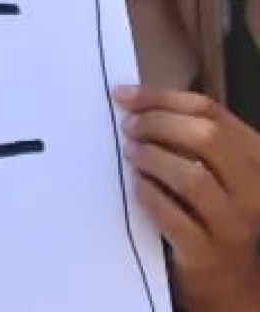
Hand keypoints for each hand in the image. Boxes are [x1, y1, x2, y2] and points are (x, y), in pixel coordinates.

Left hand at [116, 85, 259, 310]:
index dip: (160, 97)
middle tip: (128, 128)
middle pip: (206, 138)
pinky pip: (174, 216)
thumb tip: (128, 97)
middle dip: (157, 124)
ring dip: (152, 158)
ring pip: (193, 177)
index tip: (122, 95)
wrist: (226, 273)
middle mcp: (253, 190)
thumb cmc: (210, 206)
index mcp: (254, 157)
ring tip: (131, 154)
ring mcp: (234, 224)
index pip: (208, 110)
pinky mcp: (208, 253)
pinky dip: (149, 194)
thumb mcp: (211, 165)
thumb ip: (184, 131)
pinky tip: (138, 186)